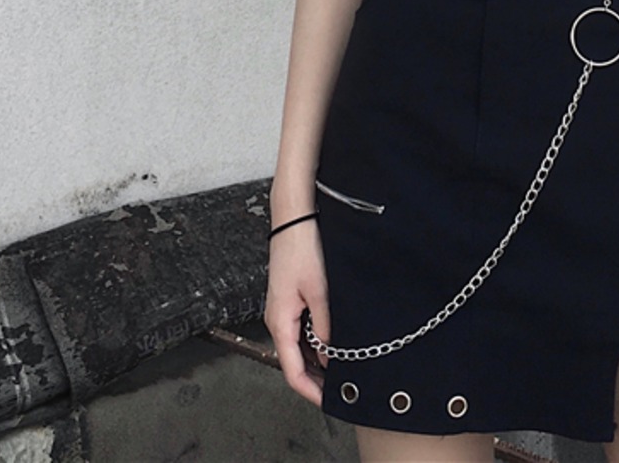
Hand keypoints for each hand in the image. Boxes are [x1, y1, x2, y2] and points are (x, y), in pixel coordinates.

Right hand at [264, 220, 330, 405]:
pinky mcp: (290, 298)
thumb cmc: (303, 248)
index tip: (328, 401)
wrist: (295, 217)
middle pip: (293, 361)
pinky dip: (315, 341)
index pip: (291, 370)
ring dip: (316, 360)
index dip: (309, 390)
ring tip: (340, 370)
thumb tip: (330, 353)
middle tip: (340, 389)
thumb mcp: (319, 290)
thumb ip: (325, 324)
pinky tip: (332, 343)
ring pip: (298, 345)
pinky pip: (301, 329)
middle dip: (315, 378)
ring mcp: (283, 309)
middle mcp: (278, 319)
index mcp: (280, 322)